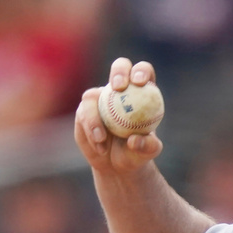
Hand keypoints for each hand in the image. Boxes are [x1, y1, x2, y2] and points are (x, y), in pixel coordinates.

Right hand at [74, 58, 162, 173]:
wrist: (116, 164)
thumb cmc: (137, 153)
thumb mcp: (148, 151)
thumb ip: (147, 145)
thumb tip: (134, 140)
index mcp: (142, 93)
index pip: (144, 72)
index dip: (142, 71)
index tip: (140, 82)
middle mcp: (121, 90)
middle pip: (120, 67)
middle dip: (119, 72)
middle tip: (118, 87)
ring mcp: (101, 98)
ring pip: (93, 96)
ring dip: (96, 119)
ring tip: (102, 140)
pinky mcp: (84, 110)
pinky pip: (83, 114)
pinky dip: (91, 130)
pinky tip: (99, 146)